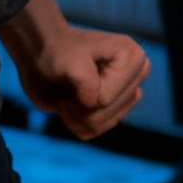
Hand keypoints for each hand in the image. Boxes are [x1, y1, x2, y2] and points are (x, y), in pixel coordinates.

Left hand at [11, 24, 148, 140]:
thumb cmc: (59, 51)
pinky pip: (97, 131)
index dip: (82, 95)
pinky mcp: (115, 109)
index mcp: (134, 58)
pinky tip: (70, 105)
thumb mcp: (70, 60)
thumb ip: (85, 81)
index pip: (106, 98)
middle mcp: (137, 76)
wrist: (45, 55)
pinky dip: (76, 123)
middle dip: (81, 107)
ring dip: (77, 116)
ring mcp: (127, 94)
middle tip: (68, 88)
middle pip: (108, 113)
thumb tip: (93, 103)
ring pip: (104, 125)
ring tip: (69, 96)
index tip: (70, 79)